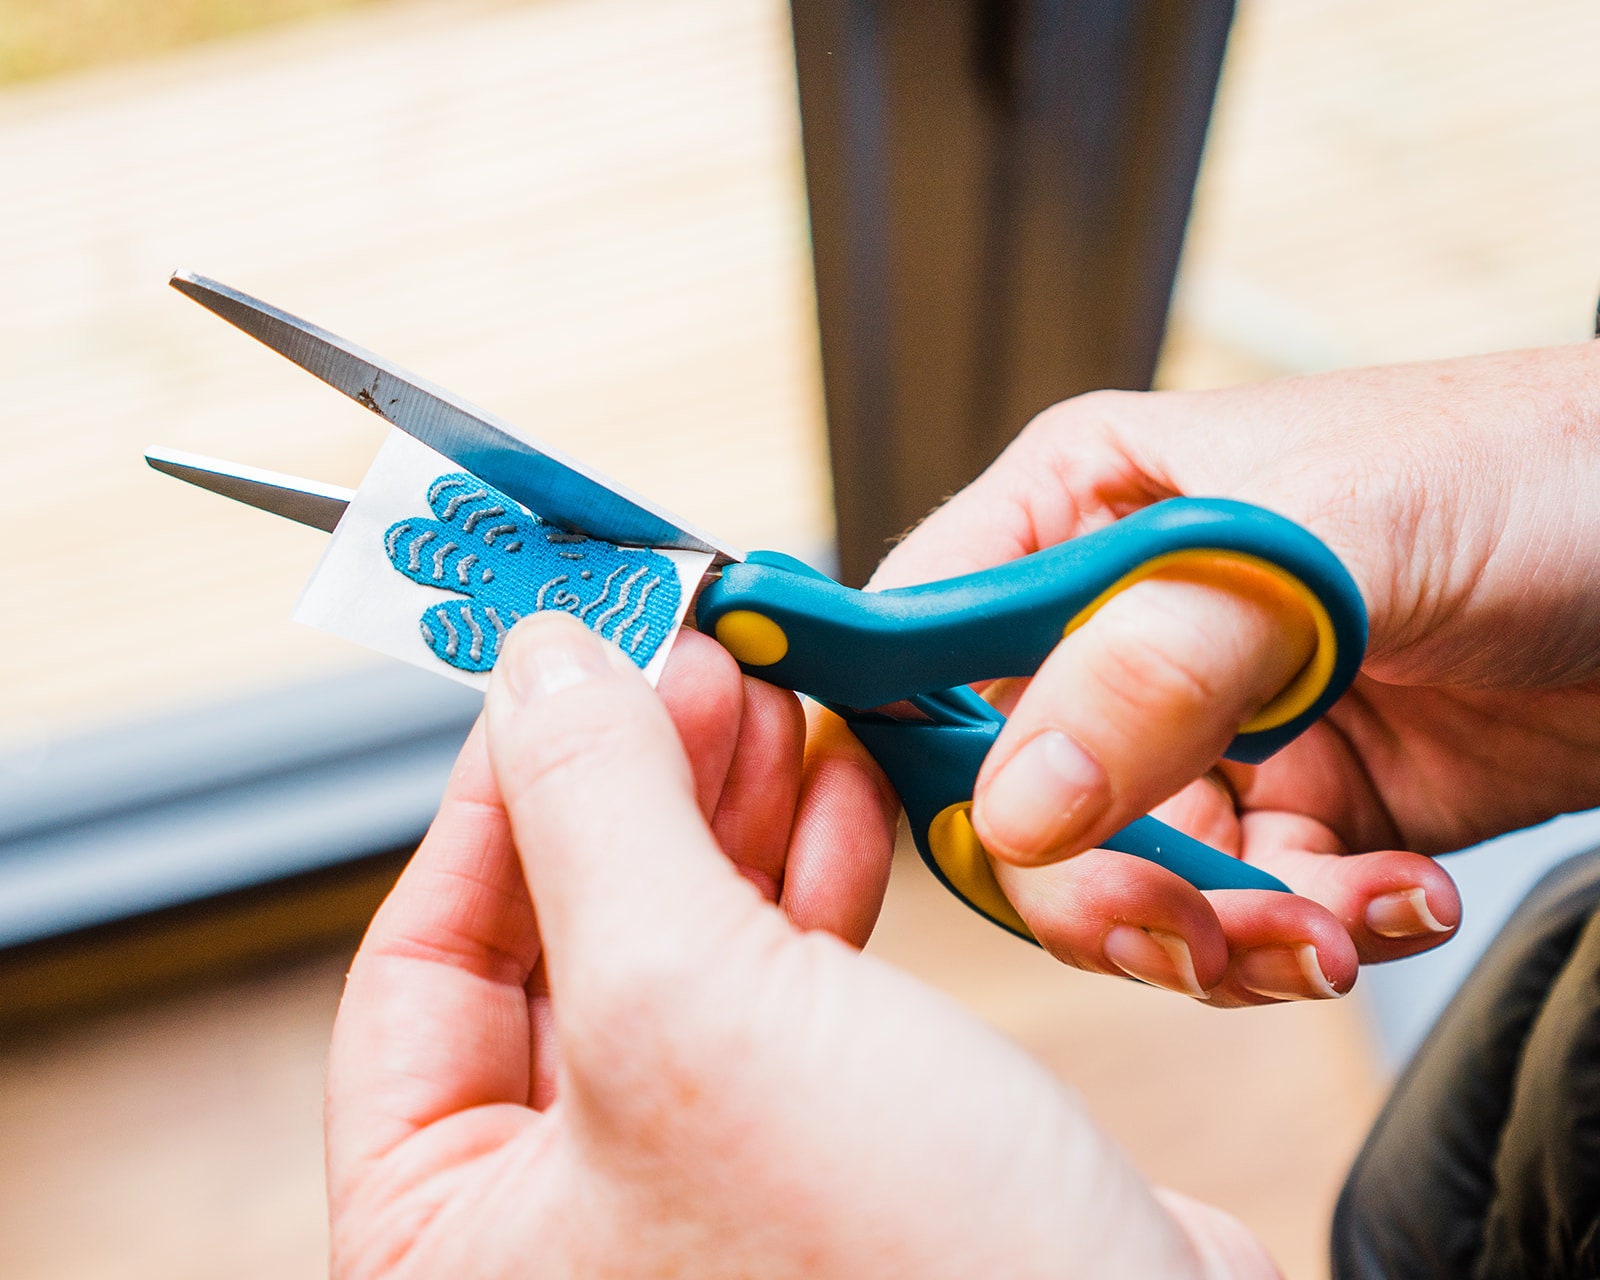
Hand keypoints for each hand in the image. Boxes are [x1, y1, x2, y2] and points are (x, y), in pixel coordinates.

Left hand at [325, 613, 1275, 1278]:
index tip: (564, 660)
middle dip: (630, 783)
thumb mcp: (688, 1008)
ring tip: (770, 698)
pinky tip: (835, 786)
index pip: (418, 963)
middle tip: (689, 660)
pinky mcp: (827, 1147)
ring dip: (728, 806)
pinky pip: (783, 982)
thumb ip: (594, 814)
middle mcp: (567, 1219)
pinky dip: (806, 870)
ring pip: (679, 945)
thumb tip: (543, 667)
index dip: (494, 789)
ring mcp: (702, 1177)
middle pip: (557, 940)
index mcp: (457, 1237)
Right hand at [848, 343, 1599, 1004]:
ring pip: (1124, 878)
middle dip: (1094, 881)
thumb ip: (1157, 665)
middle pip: (1011, 795)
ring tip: (1331, 922)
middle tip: (1191, 920)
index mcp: (1082, 507)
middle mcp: (1123, 624)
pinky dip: (1312, 938)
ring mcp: (1207, 726)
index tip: (935, 831)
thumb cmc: (1529, 472)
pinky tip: (1398, 898)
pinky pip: (1244, 915)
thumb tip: (1012, 807)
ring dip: (1221, 933)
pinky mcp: (1300, 811)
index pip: (922, 633)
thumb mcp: (1330, 543)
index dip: (900, 738)